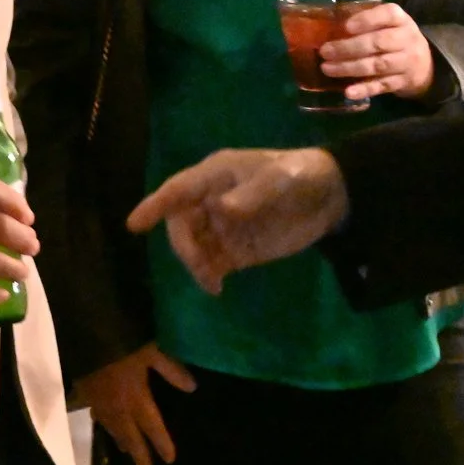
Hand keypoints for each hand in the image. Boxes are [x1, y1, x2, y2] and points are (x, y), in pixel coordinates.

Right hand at [75, 343, 195, 464]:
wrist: (84, 338)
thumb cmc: (121, 344)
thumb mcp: (151, 352)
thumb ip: (171, 370)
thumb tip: (192, 388)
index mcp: (137, 399)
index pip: (153, 427)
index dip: (162, 443)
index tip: (170, 460)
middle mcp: (120, 408)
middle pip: (131, 436)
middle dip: (140, 455)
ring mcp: (101, 403)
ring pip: (113, 429)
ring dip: (122, 442)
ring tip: (126, 452)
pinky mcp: (87, 395)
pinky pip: (98, 417)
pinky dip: (104, 425)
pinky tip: (104, 425)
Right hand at [126, 148, 347, 294]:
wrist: (329, 197)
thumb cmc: (299, 177)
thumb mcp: (280, 180)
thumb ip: (253, 194)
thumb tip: (222, 209)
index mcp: (215, 176)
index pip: (177, 190)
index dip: (154, 205)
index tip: (134, 225)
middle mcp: (210, 201)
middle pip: (180, 224)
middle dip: (183, 246)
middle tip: (202, 266)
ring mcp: (221, 226)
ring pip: (192, 246)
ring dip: (194, 264)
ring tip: (213, 281)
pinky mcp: (234, 249)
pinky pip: (211, 263)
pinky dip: (208, 276)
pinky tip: (217, 288)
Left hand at [321, 2, 433, 102]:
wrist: (426, 65)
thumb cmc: (396, 38)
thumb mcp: (388, 24)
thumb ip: (366, 21)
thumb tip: (329, 23)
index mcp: (401, 19)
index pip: (388, 14)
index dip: (367, 20)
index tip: (345, 26)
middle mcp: (407, 39)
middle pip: (378, 42)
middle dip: (349, 47)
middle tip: (325, 51)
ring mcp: (406, 62)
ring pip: (378, 65)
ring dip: (350, 68)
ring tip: (327, 69)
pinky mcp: (402, 82)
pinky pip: (382, 86)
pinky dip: (364, 89)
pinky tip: (348, 92)